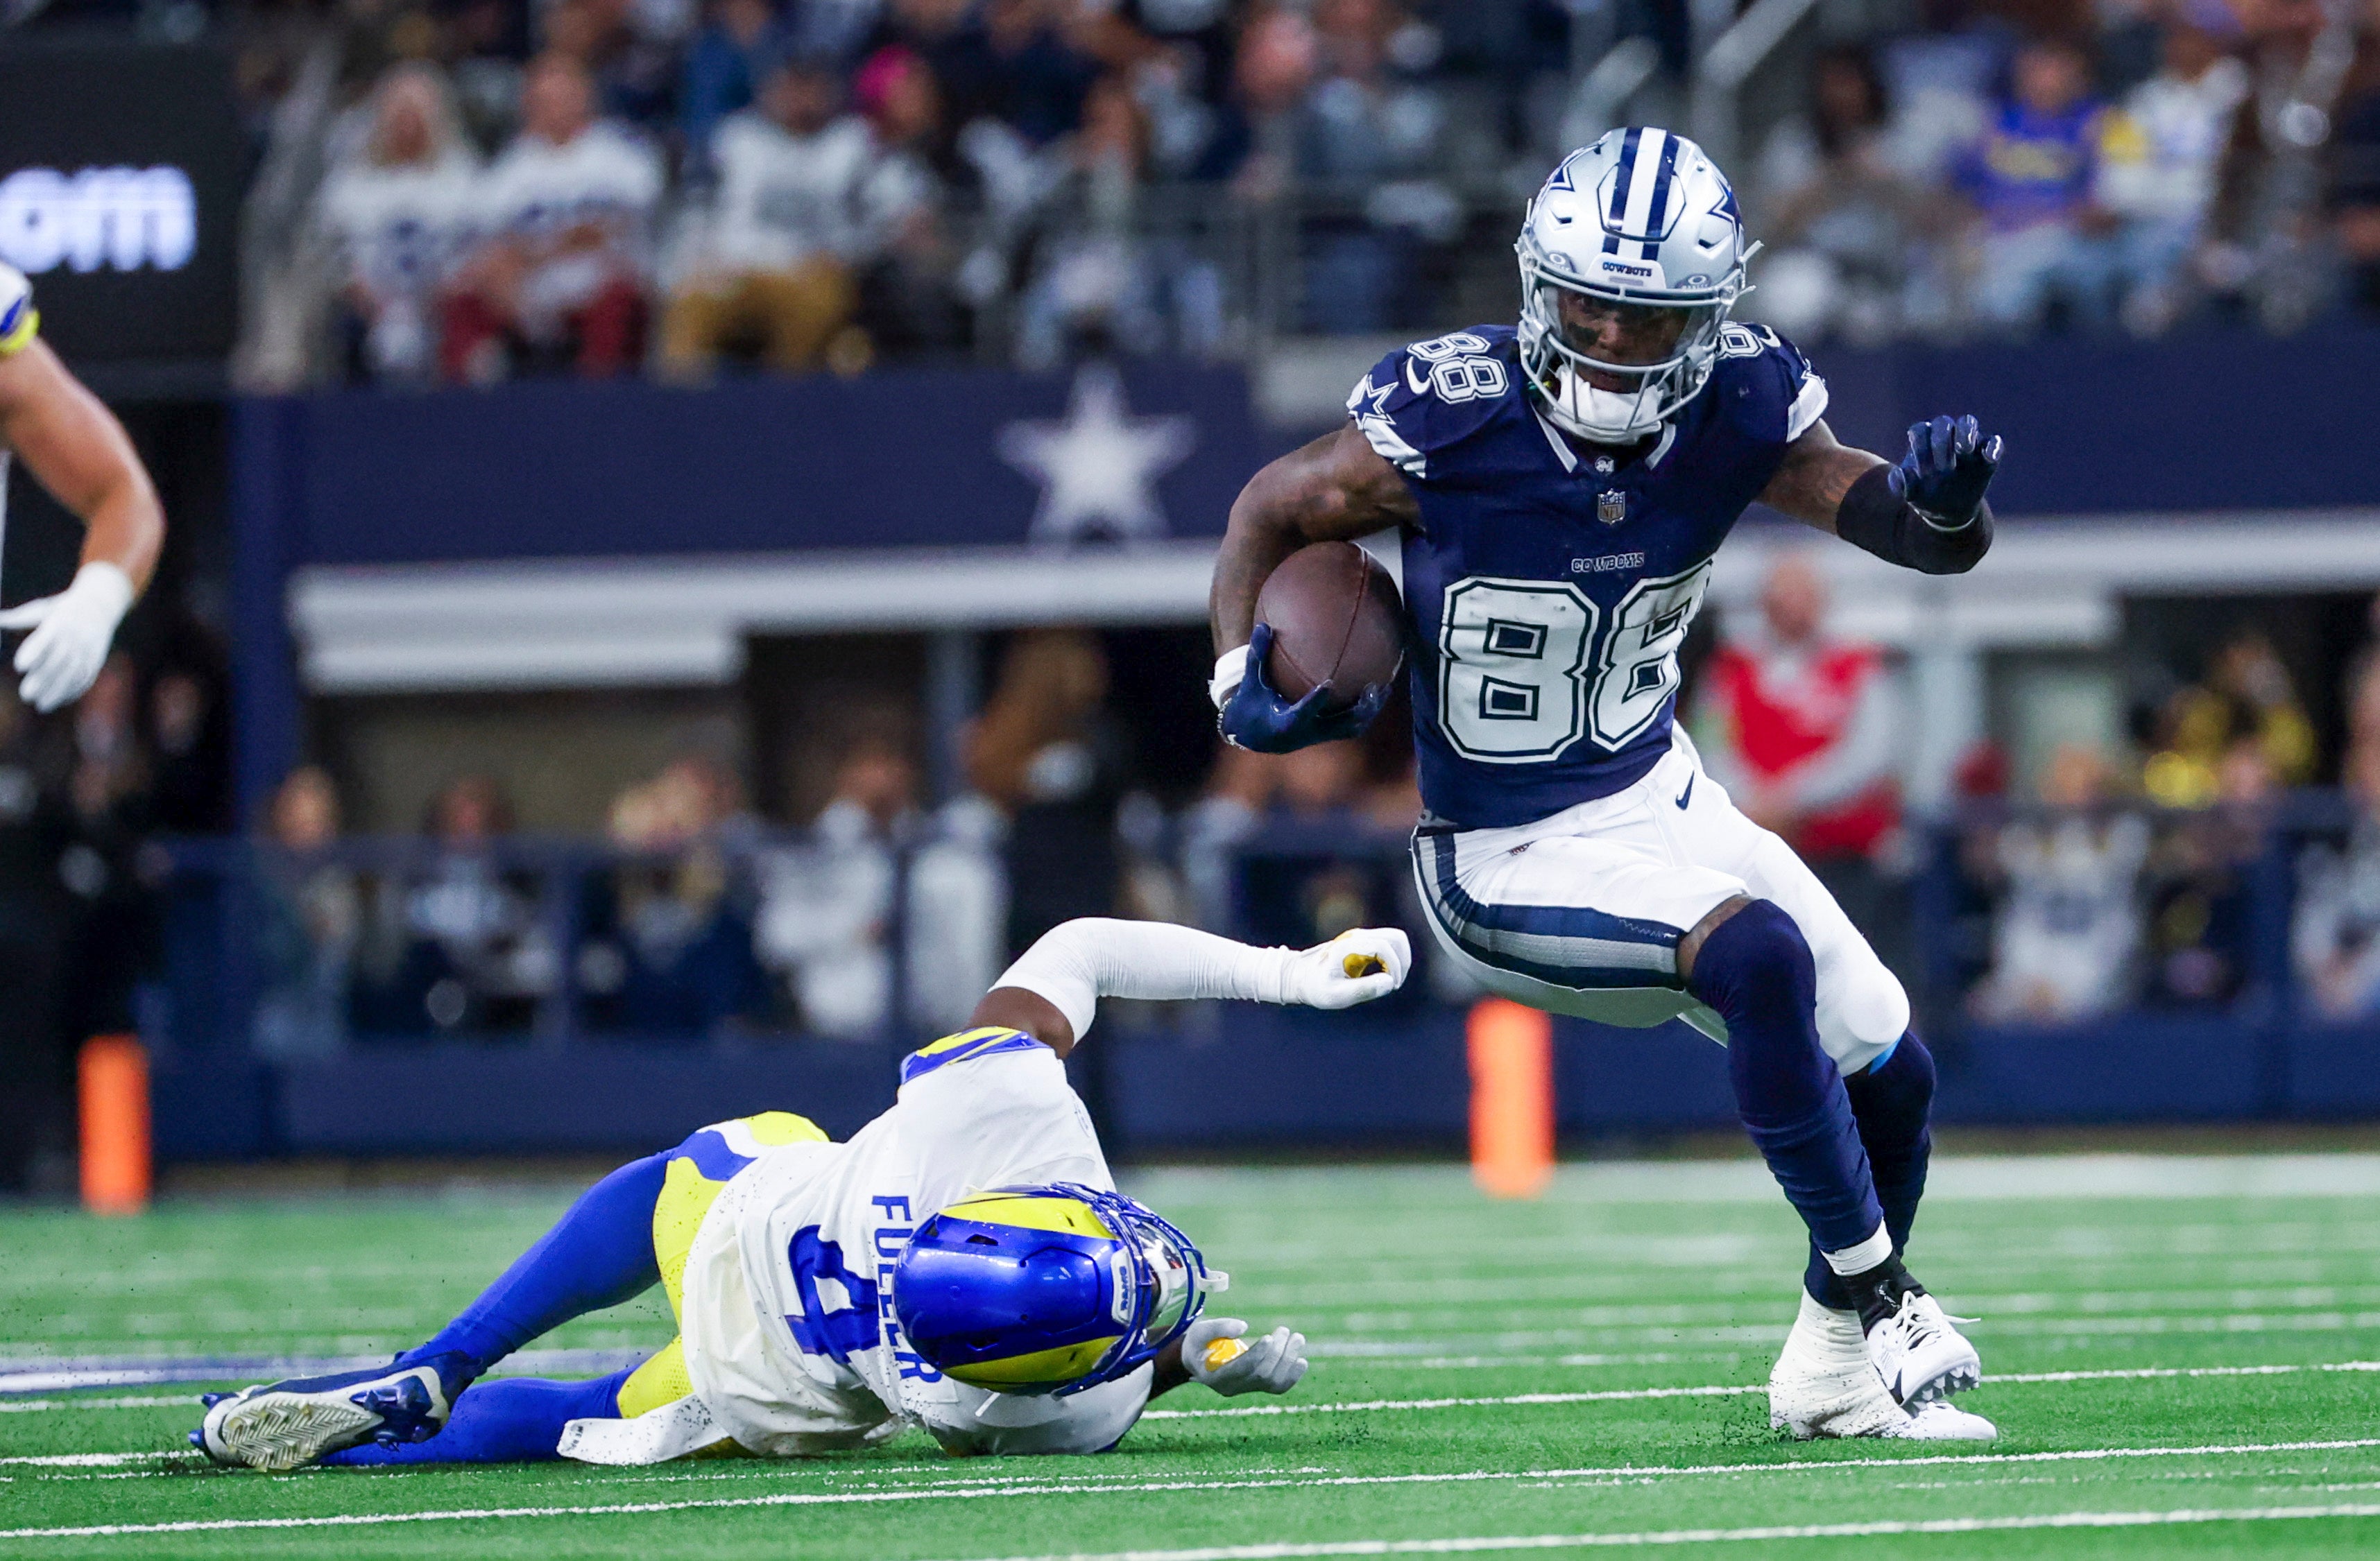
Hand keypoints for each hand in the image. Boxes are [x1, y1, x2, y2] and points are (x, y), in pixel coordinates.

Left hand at [0, 562, 132, 712]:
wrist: (100, 606)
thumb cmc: (62, 609)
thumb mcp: (42, 608)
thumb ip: (19, 618)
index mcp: (60, 622)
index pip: (46, 639)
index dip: (33, 652)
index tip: (19, 666)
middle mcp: (76, 637)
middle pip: (60, 661)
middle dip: (44, 679)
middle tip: (26, 694)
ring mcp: (88, 650)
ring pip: (74, 674)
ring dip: (58, 691)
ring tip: (40, 705)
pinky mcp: (96, 660)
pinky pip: (86, 678)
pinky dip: (73, 692)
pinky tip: (58, 701)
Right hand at [1180, 1317, 1306, 1396]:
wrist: (1198, 1360)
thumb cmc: (1199, 1343)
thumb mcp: (1200, 1332)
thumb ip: (1218, 1327)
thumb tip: (1244, 1327)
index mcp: (1215, 1376)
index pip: (1241, 1370)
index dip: (1257, 1355)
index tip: (1268, 1338)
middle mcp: (1232, 1388)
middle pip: (1261, 1374)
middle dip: (1276, 1352)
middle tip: (1284, 1330)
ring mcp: (1246, 1390)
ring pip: (1273, 1382)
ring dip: (1288, 1360)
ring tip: (1297, 1338)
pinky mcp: (1257, 1387)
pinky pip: (1278, 1387)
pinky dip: (1292, 1375)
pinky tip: (1301, 1361)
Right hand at [1216, 624, 1388, 753]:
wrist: (1256, 736)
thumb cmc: (1252, 704)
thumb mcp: (1252, 682)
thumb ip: (1258, 656)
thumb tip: (1263, 626)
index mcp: (1285, 724)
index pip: (1301, 714)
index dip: (1315, 701)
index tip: (1328, 684)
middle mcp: (1306, 734)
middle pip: (1339, 726)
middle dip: (1359, 709)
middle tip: (1373, 686)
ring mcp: (1319, 736)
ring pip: (1351, 728)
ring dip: (1368, 710)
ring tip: (1384, 688)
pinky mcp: (1326, 735)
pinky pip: (1351, 725)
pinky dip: (1365, 710)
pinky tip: (1376, 692)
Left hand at [1280, 927, 1410, 1008]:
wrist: (1300, 977)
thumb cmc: (1316, 988)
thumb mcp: (1337, 995)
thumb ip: (1363, 989)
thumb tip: (1389, 983)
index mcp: (1350, 946)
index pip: (1385, 946)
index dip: (1395, 966)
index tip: (1391, 986)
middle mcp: (1357, 937)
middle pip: (1396, 937)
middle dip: (1402, 961)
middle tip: (1394, 983)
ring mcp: (1360, 937)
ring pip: (1395, 938)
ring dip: (1401, 959)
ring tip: (1392, 981)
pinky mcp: (1363, 943)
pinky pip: (1388, 944)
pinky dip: (1394, 959)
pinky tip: (1386, 976)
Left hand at [1888, 415, 2000, 528]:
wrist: (1947, 511)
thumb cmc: (1925, 495)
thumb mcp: (1910, 494)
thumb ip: (1900, 484)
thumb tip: (1901, 473)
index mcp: (1923, 441)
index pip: (1920, 431)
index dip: (1920, 447)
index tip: (1923, 473)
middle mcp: (1945, 436)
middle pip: (1943, 423)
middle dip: (1941, 441)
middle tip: (1943, 468)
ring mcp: (1967, 442)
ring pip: (1968, 422)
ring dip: (1966, 432)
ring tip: (1964, 449)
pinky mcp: (1986, 455)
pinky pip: (1993, 442)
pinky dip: (1993, 447)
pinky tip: (1989, 457)